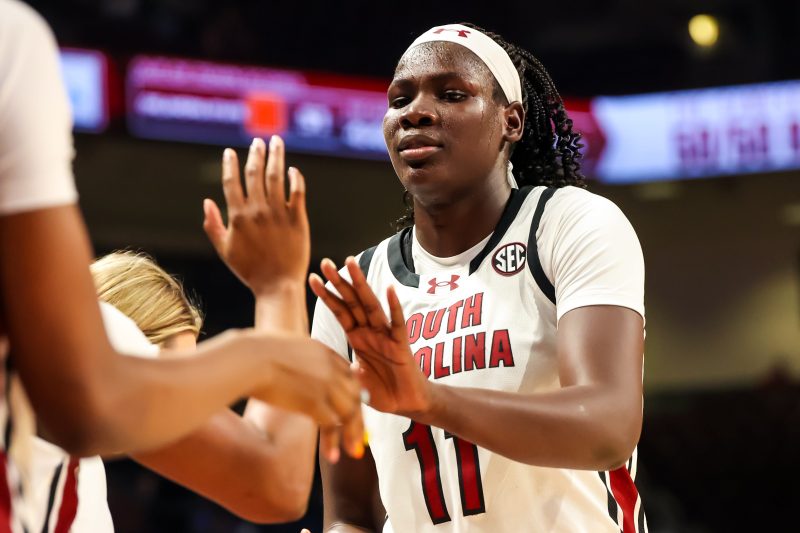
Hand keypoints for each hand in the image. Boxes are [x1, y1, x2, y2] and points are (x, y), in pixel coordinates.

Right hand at [203, 136, 309, 295]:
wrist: (277, 286)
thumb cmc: (250, 270)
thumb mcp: (225, 250)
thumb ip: (213, 225)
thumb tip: (206, 201)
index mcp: (238, 216)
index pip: (232, 181)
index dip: (230, 163)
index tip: (230, 151)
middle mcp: (258, 211)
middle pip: (255, 173)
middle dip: (255, 153)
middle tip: (258, 141)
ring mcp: (279, 213)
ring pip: (276, 176)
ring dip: (275, 156)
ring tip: (276, 142)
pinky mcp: (298, 219)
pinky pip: (297, 192)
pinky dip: (295, 178)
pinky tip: (293, 169)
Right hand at [251, 333, 364, 462]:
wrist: (248, 359)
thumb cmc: (253, 354)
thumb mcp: (284, 348)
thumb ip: (296, 357)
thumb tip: (283, 358)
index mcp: (323, 351)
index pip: (348, 372)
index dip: (353, 391)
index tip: (357, 404)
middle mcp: (330, 366)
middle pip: (355, 393)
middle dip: (358, 416)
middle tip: (360, 435)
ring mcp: (325, 383)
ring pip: (350, 411)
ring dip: (353, 433)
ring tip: (353, 452)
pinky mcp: (315, 401)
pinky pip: (333, 425)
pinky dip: (334, 442)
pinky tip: (332, 456)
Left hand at [309, 257, 432, 417]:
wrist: (406, 404)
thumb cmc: (381, 390)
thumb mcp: (352, 380)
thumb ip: (338, 370)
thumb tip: (316, 368)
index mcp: (357, 337)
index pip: (340, 311)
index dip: (327, 295)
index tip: (313, 278)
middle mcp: (370, 331)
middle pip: (353, 301)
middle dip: (339, 282)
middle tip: (326, 262)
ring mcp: (385, 335)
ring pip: (371, 305)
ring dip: (361, 284)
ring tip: (351, 264)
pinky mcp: (401, 344)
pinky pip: (397, 323)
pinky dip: (394, 307)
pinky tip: (389, 289)